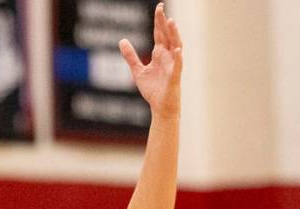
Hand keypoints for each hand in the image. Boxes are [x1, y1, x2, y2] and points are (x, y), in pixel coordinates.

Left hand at [120, 3, 182, 117]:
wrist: (161, 107)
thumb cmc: (153, 89)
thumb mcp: (138, 71)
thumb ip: (131, 56)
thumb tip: (122, 40)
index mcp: (160, 54)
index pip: (159, 34)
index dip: (158, 21)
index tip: (158, 6)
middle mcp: (168, 57)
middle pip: (167, 36)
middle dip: (164, 23)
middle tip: (161, 8)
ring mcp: (173, 66)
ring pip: (176, 47)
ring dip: (174, 35)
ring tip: (171, 22)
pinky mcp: (174, 78)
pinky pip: (177, 67)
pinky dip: (178, 59)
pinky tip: (177, 50)